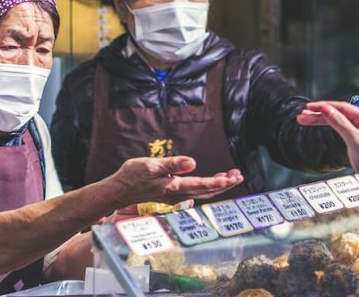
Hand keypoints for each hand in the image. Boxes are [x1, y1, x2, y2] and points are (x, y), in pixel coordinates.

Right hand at [108, 157, 243, 206]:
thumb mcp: (150, 165)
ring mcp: (175, 195)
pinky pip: (195, 191)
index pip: (202, 185)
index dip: (219, 182)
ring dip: (218, 185)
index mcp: (174, 186)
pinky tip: (213, 181)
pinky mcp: (172, 193)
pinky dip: (208, 186)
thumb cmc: (132, 176)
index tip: (233, 178)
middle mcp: (178, 194)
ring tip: (232, 176)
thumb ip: (172, 164)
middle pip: (207, 191)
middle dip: (225, 184)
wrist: (119, 190)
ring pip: (202, 192)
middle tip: (239, 175)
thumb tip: (192, 162)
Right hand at [298, 102, 358, 199]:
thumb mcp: (354, 140)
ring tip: (303, 120)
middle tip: (302, 115)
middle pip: (338, 113)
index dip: (324, 106)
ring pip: (337, 121)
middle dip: (319, 114)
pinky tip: (319, 125)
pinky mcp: (358, 141)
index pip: (342, 107)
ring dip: (321, 121)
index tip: (309, 107)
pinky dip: (329, 127)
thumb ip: (339, 123)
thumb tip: (326, 109)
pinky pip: (340, 129)